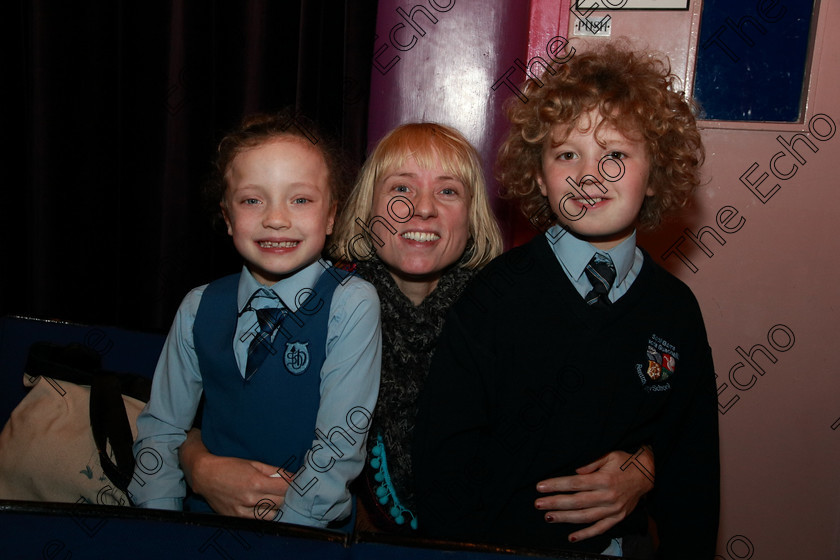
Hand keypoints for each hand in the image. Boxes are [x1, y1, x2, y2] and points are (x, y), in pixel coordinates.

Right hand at [180, 428, 291, 519]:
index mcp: (256, 482)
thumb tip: (292, 476)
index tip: (298, 482)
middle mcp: (250, 498)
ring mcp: (243, 510)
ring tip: (279, 498)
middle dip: (288, 496)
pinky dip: (265, 514)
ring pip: (272, 514)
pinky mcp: (236, 517)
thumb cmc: (230, 466)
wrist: (205, 475)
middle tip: (290, 490)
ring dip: (278, 507)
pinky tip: (267, 507)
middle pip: (281, 502)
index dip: (294, 485)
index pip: (285, 488)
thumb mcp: (254, 463)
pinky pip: (258, 520)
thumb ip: (274, 471)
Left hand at [534, 447, 654, 542]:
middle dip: (555, 503)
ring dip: (565, 518)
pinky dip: (585, 534)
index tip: (540, 487)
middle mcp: (608, 496)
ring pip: (585, 517)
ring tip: (548, 517)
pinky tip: (571, 537)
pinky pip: (600, 529)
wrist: (648, 474)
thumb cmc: (624, 462)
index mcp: (603, 479)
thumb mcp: (608, 455)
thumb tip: (574, 474)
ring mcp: (613, 509)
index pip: (575, 484)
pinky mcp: (617, 518)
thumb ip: (590, 465)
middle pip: (576, 502)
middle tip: (538, 504)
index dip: (556, 485)